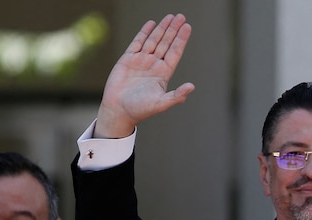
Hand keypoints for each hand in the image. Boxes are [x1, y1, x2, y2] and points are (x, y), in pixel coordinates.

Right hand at [95, 14, 194, 137]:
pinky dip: (145, 32)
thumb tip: (192, 86)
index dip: (181, 40)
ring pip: (154, 40)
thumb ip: (177, 95)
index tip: (187, 27)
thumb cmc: (141, 109)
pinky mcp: (128, 59)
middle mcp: (154, 65)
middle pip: (166, 43)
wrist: (119, 110)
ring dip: (162, 28)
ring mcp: (141, 61)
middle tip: (181, 16)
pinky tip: (152, 24)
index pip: (175, 52)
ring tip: (170, 17)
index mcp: (163, 74)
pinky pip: (138, 42)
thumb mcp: (162, 103)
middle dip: (173, 30)